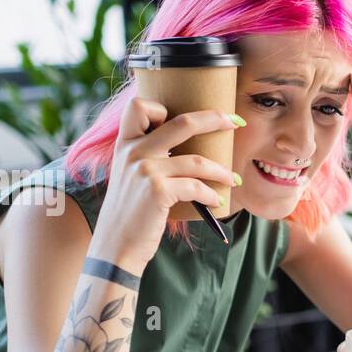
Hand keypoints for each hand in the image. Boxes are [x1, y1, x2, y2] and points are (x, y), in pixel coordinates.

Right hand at [88, 99, 241, 273]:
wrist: (116, 245)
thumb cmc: (131, 213)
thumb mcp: (131, 177)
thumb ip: (148, 158)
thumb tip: (190, 150)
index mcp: (126, 144)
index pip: (139, 106)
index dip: (164, 107)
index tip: (188, 117)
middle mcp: (134, 152)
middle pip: (183, 122)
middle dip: (215, 119)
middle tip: (236, 122)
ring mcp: (145, 170)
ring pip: (196, 161)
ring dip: (221, 171)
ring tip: (232, 179)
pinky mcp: (157, 191)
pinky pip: (195, 187)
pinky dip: (210, 194)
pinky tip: (216, 201)